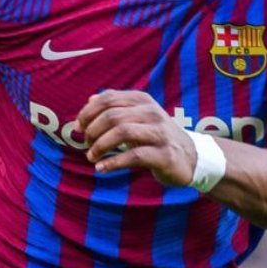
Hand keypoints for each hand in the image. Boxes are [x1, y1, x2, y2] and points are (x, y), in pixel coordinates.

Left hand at [76, 90, 197, 185]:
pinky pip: (134, 156)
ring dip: (101, 146)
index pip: (108, 99)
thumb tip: (90, 100)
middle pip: (112, 116)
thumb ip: (114, 108)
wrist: (189, 157)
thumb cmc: (155, 136)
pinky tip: (102, 168)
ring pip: (122, 132)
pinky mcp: (164, 154)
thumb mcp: (136, 117)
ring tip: (92, 157)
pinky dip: (113, 162)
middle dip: (92, 131)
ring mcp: (159, 133)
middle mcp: (151, 112)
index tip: (78, 128)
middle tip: (86, 145)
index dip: (88, 113)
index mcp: (142, 100)